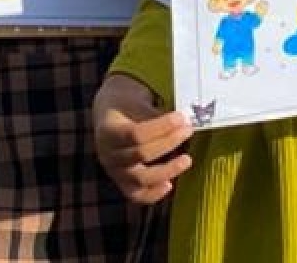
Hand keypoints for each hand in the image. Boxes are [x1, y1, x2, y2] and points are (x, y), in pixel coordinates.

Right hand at [93, 73, 192, 204]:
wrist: (108, 115)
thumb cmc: (126, 105)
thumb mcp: (136, 99)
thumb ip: (155, 112)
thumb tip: (182, 121)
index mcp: (109, 131)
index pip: (136, 133)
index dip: (161, 127)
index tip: (181, 117)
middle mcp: (108, 154)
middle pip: (141, 154)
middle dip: (169, 142)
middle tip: (188, 130)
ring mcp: (114, 171)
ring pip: (140, 178)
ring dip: (167, 170)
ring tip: (187, 160)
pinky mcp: (122, 183)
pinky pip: (137, 195)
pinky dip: (154, 194)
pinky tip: (169, 184)